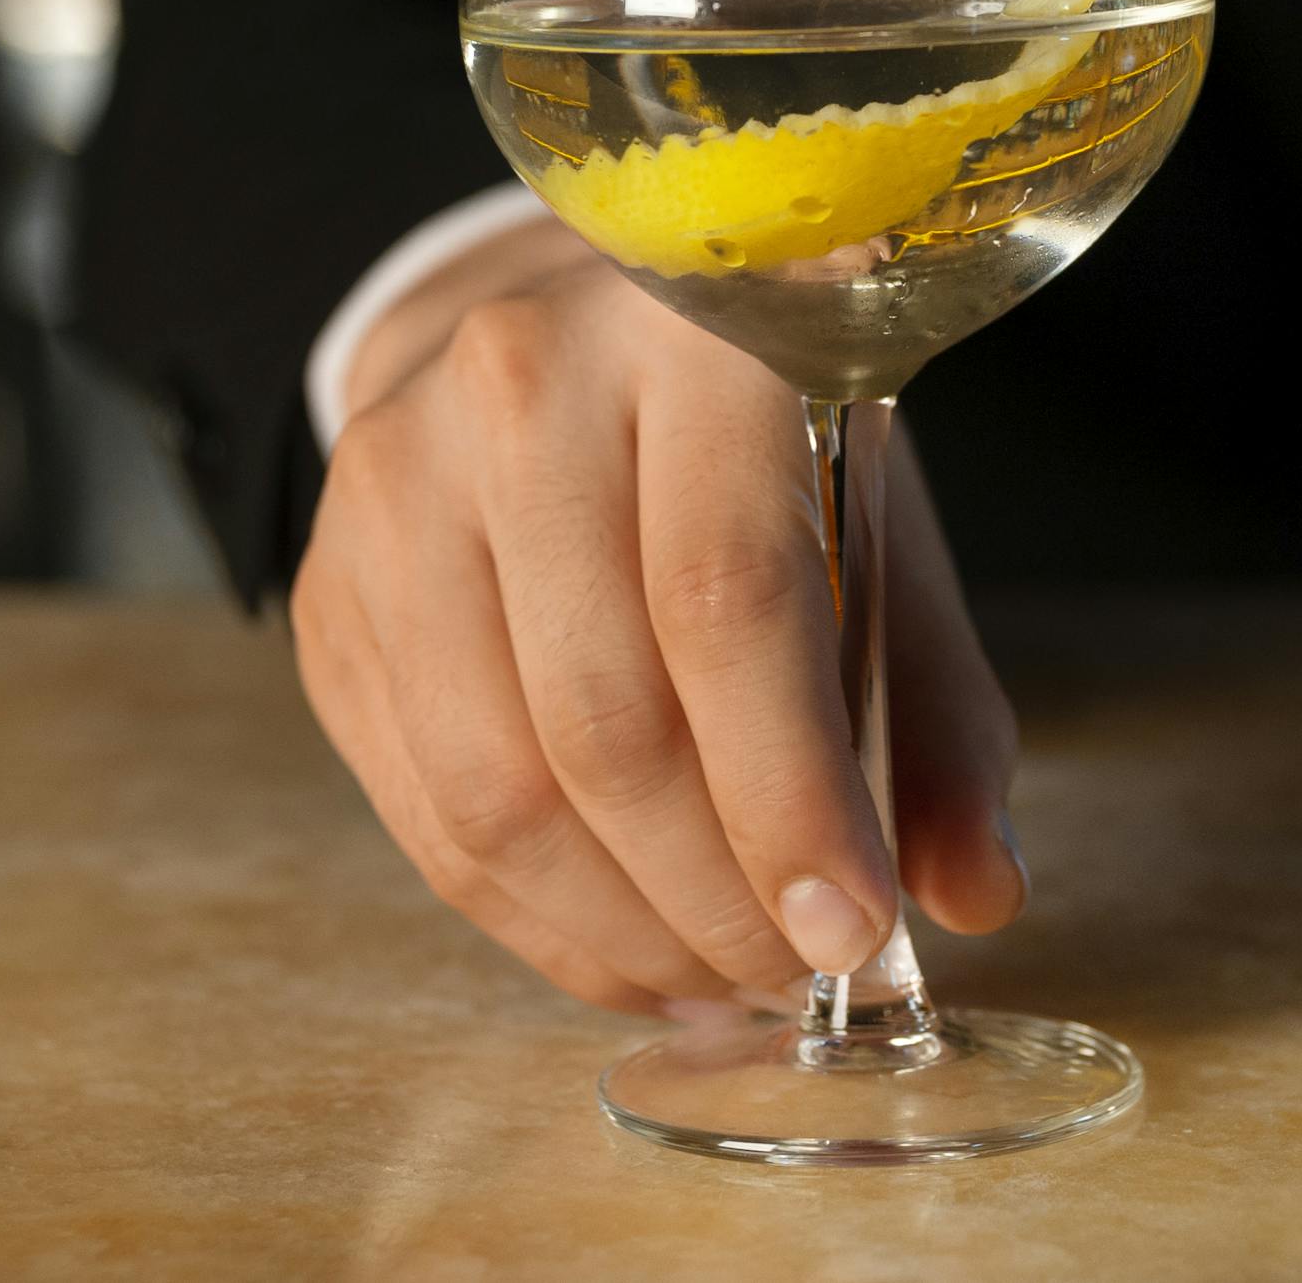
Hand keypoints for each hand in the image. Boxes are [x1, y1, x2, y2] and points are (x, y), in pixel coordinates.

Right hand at [290, 220, 1026, 1014]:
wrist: (556, 328)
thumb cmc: (740, 435)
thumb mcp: (868, 515)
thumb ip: (928, 703)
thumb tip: (974, 890)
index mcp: (689, 340)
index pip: (723, 597)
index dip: (788, 794)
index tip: (854, 926)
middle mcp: (519, 391)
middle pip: (601, 714)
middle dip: (710, 893)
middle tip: (790, 967)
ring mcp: (396, 486)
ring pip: (492, 785)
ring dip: (618, 929)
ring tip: (714, 973)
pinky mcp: (327, 586)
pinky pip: (420, 807)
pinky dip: (531, 919)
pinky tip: (622, 945)